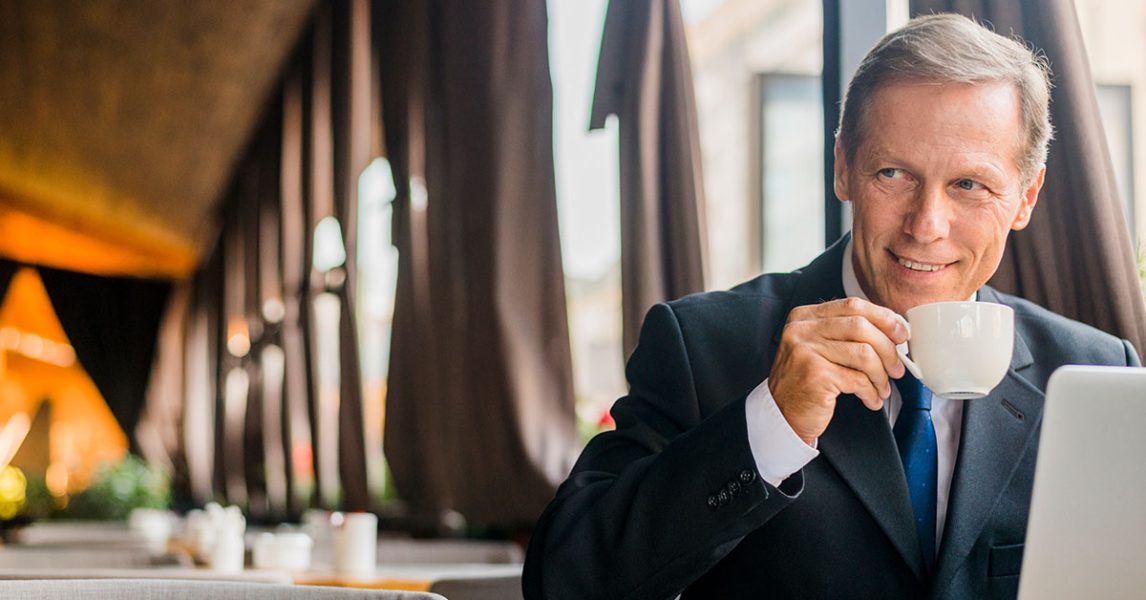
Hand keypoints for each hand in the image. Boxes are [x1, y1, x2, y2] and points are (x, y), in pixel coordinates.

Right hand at [768, 297, 908, 444]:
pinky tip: (870, 399)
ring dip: (881, 375)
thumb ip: (845, 333)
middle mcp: (802, 330)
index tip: (900, 334)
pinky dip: (871, 392)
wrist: (782, 414)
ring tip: (883, 388)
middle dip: (888, 349)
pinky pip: (858, 380)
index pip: (852, 306)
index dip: (883, 318)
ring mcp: (806, 351)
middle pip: (861, 327)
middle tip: (897, 367)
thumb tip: (893, 329)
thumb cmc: (805, 381)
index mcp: (804, 317)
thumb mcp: (819, 347)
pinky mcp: (815, 375)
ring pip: (864, 354)